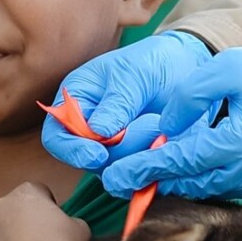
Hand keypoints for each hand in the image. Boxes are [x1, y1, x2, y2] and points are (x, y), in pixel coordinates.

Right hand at [39, 31, 213, 172]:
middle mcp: (89, 133)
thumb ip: (117, 102)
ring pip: (116, 171)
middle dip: (119, 150)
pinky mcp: (138, 162)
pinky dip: (155, 165)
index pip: (56, 138)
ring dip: (141, 154)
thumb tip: (98, 132)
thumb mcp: (133, 74)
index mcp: (75, 105)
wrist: (185, 69)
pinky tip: (169, 142)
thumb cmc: (150, 63)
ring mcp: (114, 151)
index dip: (72, 151)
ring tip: (162, 126)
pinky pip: (140, 177)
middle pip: (89, 161)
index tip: (97, 154)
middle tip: (150, 127)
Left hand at [102, 29, 241, 200]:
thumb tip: (162, 128)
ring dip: (178, 178)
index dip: (145, 168)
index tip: (115, 175)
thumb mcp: (229, 68)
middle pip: (191, 181)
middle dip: (154, 178)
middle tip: (119, 176)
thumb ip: (189, 96)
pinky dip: (204, 177)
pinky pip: (227, 185)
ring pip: (207, 187)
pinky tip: (183, 165)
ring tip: (145, 170)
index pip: (182, 161)